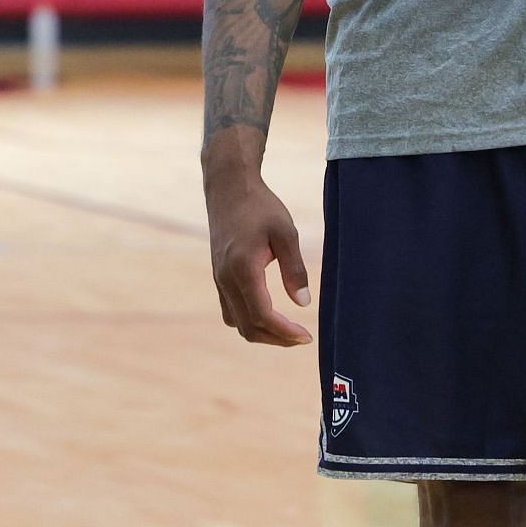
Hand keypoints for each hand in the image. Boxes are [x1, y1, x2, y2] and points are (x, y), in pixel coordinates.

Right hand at [205, 161, 311, 345]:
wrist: (228, 187)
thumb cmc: (260, 206)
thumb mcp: (286, 232)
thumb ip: (294, 269)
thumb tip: (303, 304)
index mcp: (243, 269)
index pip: (262, 316)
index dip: (285, 332)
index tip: (307, 336)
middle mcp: (226, 279)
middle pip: (248, 327)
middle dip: (276, 339)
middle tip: (302, 337)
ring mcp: (219, 278)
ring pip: (236, 322)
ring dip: (262, 332)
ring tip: (287, 330)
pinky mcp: (218, 275)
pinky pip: (230, 310)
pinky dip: (249, 320)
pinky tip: (268, 313)